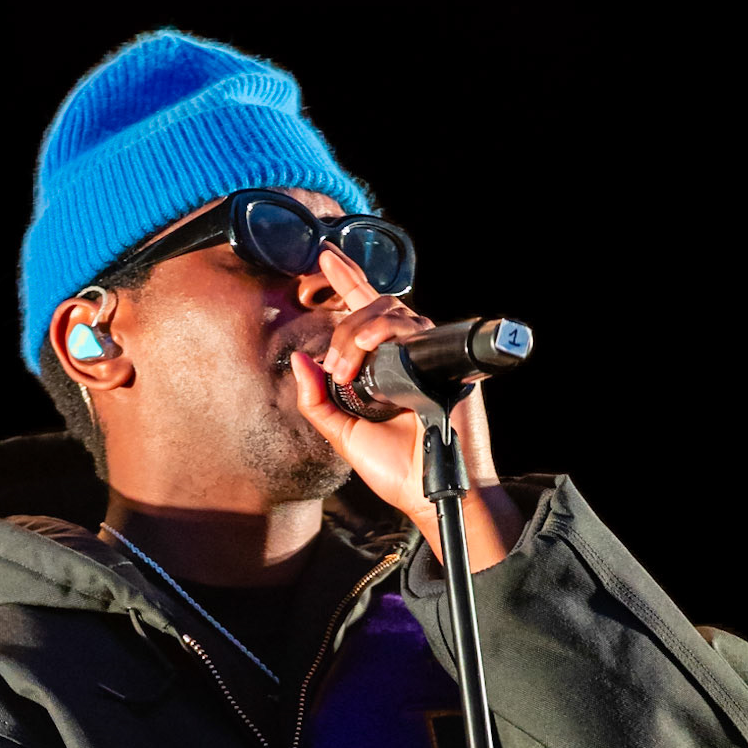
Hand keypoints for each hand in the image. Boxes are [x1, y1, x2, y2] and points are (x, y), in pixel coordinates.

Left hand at [289, 246, 522, 571]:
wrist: (428, 492)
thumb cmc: (395, 469)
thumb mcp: (343, 434)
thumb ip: (317, 401)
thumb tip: (300, 361)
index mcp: (387, 365)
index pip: (366, 312)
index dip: (347, 278)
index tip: (324, 254)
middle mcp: (411, 354)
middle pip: (376, 307)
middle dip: (345, 328)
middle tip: (336, 369)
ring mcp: (431, 355)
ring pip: (392, 312)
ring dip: (359, 333)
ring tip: (347, 370)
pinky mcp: (447, 361)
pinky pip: (415, 329)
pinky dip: (386, 332)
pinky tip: (368, 350)